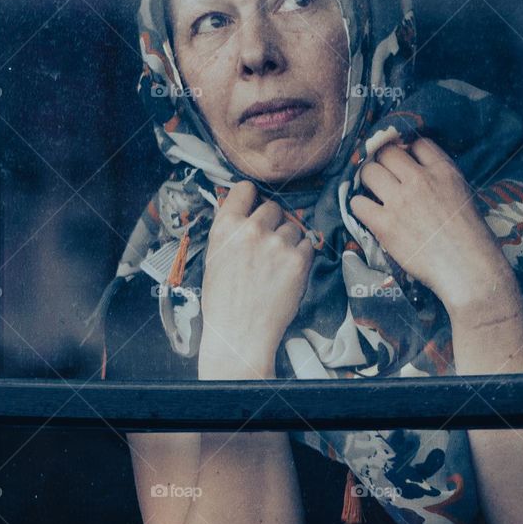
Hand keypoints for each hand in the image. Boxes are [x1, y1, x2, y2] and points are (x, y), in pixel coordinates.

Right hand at [198, 180, 313, 376]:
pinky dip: (301, 255)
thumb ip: (231, 230)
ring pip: (293, 226)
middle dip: (272, 222)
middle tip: (267, 245)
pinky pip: (307, 244)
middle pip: (273, 207)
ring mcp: (277, 244)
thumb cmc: (223, 300)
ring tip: (276, 264)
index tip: (254, 207)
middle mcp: (252, 230)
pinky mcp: (299, 260)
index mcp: (225, 227)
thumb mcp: (214, 256)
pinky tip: (287, 273)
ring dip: (289, 240)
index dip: (251, 198)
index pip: (245, 189)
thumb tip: (249, 209)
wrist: (240, 334)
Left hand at [348, 136, 519, 320]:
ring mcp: (400, 201)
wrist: (468, 269)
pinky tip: (368, 213)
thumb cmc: (472, 237)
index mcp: (443, 170)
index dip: (408, 150)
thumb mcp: (463, 194)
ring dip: (368, 179)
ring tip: (374, 192)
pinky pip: (357, 203)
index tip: (405, 162)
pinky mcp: (385, 225)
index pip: (417, 143)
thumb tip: (416, 171)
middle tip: (384, 175)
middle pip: (387, 152)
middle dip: (383, 160)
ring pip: (368, 172)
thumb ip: (440, 179)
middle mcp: (419, 180)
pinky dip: (360, 206)